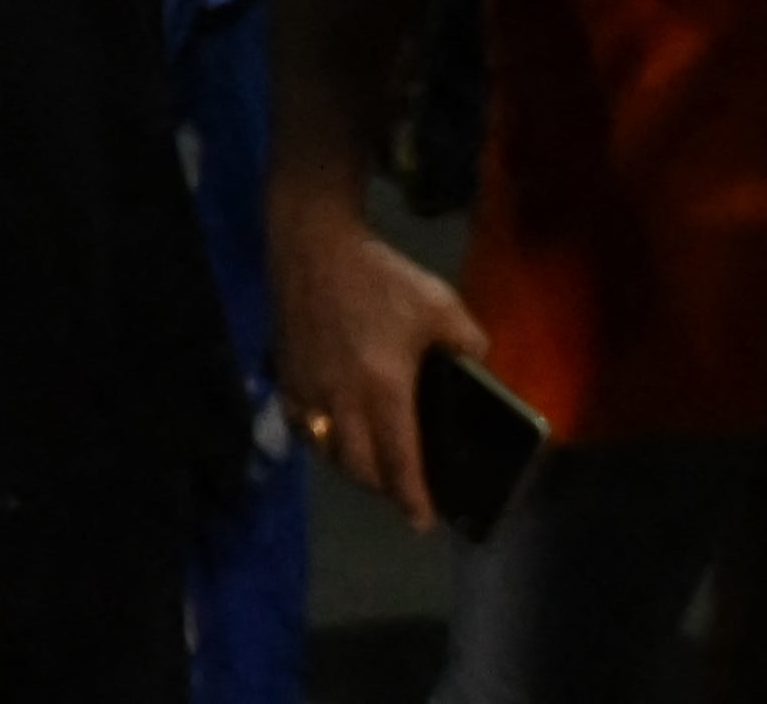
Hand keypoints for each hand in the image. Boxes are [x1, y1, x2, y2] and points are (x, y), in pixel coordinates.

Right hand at [271, 187, 486, 526]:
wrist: (312, 244)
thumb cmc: (380, 276)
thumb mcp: (440, 304)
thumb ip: (469, 344)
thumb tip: (481, 370)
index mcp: (384, 387)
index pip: (398, 460)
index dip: (412, 497)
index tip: (422, 522)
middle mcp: (342, 398)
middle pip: (359, 466)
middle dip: (383, 487)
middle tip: (402, 489)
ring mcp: (308, 388)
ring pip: (327, 451)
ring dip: (351, 467)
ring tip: (371, 465)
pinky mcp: (285, 373)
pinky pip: (301, 424)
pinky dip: (319, 439)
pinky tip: (332, 432)